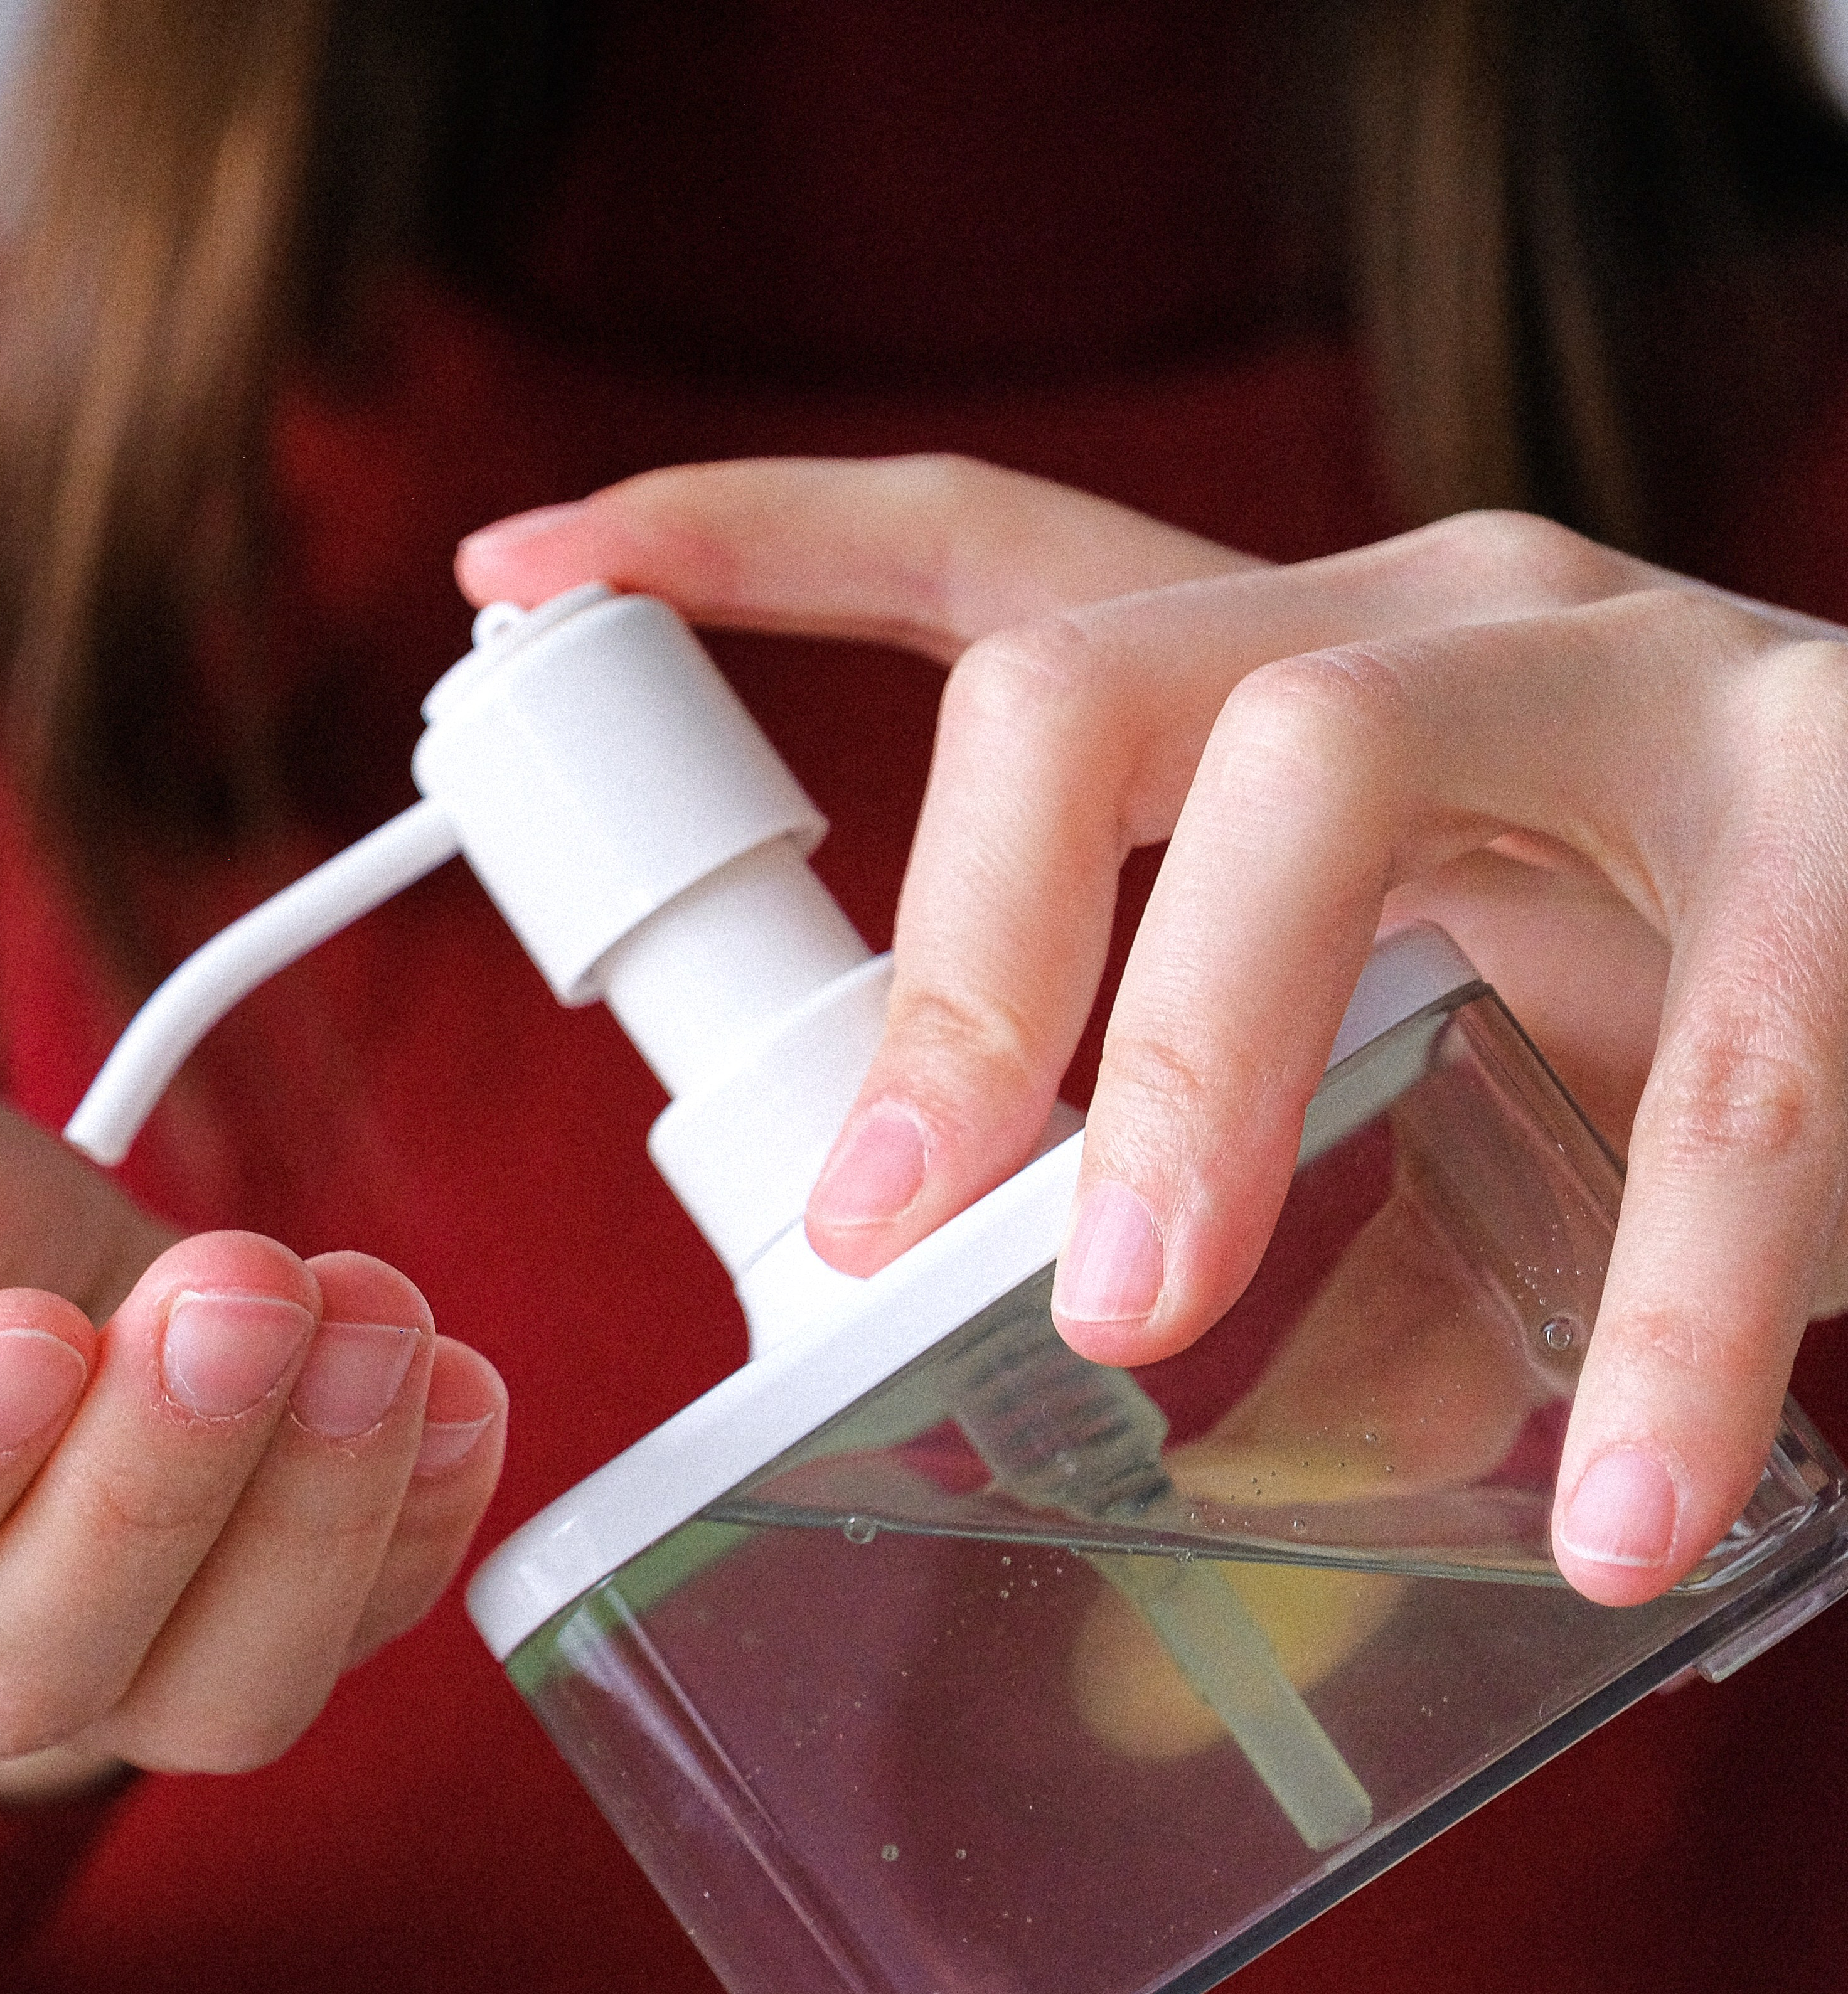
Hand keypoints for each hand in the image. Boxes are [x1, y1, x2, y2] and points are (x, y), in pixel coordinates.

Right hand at [0, 1053, 507, 1798]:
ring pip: (213, 1691)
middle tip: (241, 1288)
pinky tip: (451, 1383)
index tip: (25, 1334)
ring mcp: (101, 1689)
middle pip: (22, 1658)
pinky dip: (424, 1519)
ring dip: (315, 1504)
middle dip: (155, 1471)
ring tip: (372, 1320)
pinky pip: (356, 1646)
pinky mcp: (252, 1656)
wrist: (28, 1263)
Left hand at [462, 455, 1847, 1605]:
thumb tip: (1129, 1592)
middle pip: (1108, 675)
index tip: (519, 573)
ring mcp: (1655, 684)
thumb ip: (1295, 1298)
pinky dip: (1663, 1304)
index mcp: (1300, 671)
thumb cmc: (1679, 1005)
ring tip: (1127, 1317)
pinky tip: (1611, 1504)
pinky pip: (1730, 1063)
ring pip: (1334, 778)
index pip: (986, 558)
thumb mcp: (1450, 1100)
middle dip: (967, 937)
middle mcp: (1446, 625)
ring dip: (1199, 1065)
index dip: (746, 542)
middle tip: (888, 1214)